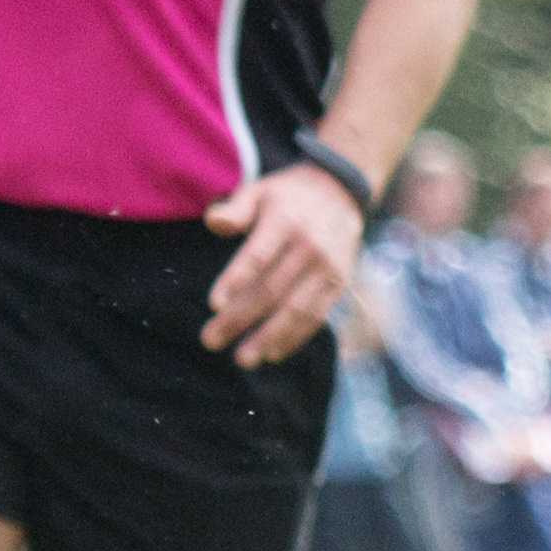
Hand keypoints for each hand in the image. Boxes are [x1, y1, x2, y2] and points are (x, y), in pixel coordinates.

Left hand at [199, 159, 365, 366]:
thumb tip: (213, 222)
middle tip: (210, 340)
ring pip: (295, 309)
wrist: (340, 192)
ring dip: (268, 337)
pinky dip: (295, 337)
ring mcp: (327, 268)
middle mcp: (310, 246)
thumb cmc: (287, 196)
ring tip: (242, 359)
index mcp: (286, 221)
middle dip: (239, 319)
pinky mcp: (338, 283)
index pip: (258, 256)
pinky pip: (316, 316)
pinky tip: (272, 353)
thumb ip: (235, 209)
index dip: (236, 280)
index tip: (213, 305)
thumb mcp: (259, 191)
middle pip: (271, 290)